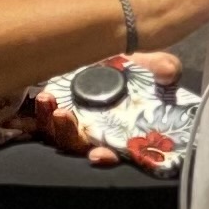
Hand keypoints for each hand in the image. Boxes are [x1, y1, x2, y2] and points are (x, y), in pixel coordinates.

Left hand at [26, 50, 183, 166]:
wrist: (112, 51)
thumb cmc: (136, 66)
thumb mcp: (154, 64)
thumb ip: (164, 67)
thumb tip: (169, 73)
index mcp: (120, 129)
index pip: (114, 152)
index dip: (106, 157)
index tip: (98, 155)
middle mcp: (95, 130)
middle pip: (78, 145)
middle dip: (69, 136)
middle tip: (66, 116)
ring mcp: (72, 121)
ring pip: (56, 133)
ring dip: (50, 121)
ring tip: (49, 100)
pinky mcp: (54, 107)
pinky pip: (42, 118)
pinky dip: (39, 112)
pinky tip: (42, 98)